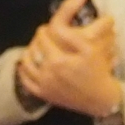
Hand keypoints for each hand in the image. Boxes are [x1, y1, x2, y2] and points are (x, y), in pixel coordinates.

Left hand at [17, 0, 123, 117]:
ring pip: (27, 62)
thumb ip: (72, 36)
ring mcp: (44, 85)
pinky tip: (28, 65)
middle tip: (45, 36)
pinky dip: (24, 71)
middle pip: (34, 47)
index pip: (43, 36)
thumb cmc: (97, 72)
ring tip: (37, 47)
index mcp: (58, 60)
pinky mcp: (44, 95)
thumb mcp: (90, 50)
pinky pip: (26, 82)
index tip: (51, 27)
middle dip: (39, 39)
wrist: (100, 98)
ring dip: (29, 51)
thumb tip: (57, 26)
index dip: (46, 28)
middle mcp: (47, 73)